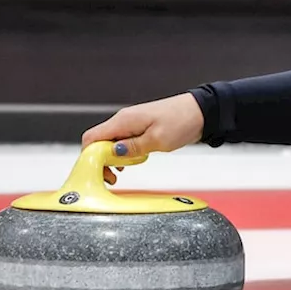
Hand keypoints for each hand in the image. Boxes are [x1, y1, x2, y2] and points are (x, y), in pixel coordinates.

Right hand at [81, 93, 204, 181]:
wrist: (200, 112)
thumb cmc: (182, 121)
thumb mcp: (157, 140)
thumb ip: (133, 148)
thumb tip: (112, 153)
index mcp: (123, 121)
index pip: (92, 138)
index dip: (90, 157)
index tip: (100, 172)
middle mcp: (124, 120)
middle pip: (99, 142)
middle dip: (101, 161)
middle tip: (113, 177)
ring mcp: (131, 124)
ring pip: (111, 143)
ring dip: (113, 158)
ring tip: (123, 171)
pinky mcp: (140, 128)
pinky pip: (123, 142)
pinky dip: (124, 153)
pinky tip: (133, 161)